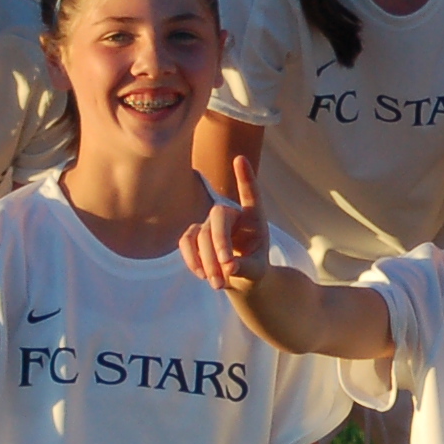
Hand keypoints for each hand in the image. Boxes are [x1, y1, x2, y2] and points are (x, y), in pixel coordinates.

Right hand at [178, 155, 266, 288]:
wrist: (238, 278)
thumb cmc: (253, 268)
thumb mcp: (258, 271)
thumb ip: (247, 268)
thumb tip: (229, 266)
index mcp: (254, 218)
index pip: (250, 194)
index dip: (244, 177)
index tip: (240, 159)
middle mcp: (231, 215)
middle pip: (217, 217)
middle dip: (220, 243)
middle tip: (228, 269)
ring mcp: (210, 223)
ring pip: (200, 234)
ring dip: (207, 261)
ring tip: (218, 284)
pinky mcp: (194, 235)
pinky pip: (186, 243)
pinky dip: (193, 260)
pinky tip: (203, 275)